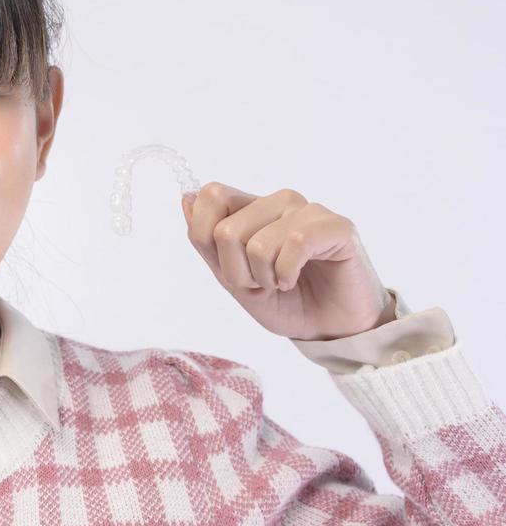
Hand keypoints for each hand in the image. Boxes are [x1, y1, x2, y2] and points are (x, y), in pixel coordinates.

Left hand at [180, 182, 392, 340]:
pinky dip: (287, 273)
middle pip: (226, 231)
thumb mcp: (232, 278)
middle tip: (262, 282)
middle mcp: (278, 202)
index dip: (209, 242)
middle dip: (237, 272)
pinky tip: (296, 279)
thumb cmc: (285, 301)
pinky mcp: (336, 226)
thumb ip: (207, 241)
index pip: (211, 197)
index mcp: (252, 208)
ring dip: (264, 277)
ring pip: (257, 243)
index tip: (233, 267)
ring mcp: (308, 211)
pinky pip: (294, 243)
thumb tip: (188, 197)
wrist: (329, 328)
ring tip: (282, 282)